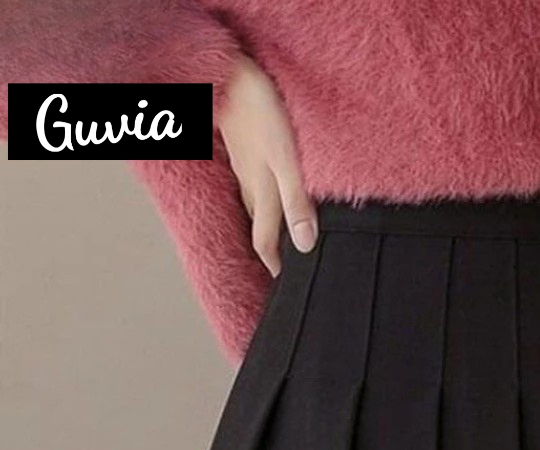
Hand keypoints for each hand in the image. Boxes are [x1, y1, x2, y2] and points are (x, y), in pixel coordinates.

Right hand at [216, 54, 317, 275]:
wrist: (231, 72)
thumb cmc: (264, 113)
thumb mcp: (287, 161)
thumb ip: (297, 202)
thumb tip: (304, 246)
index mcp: (262, 193)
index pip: (266, 242)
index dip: (275, 266)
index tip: (285, 283)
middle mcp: (251, 186)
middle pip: (259, 227)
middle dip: (269, 251)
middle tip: (281, 268)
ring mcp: (245, 167)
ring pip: (254, 206)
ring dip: (265, 225)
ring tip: (277, 239)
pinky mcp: (244, 150)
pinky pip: (250, 184)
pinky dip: (260, 199)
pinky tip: (266, 195)